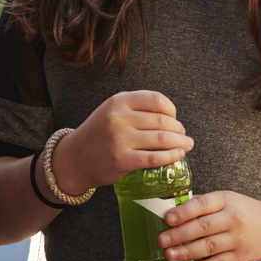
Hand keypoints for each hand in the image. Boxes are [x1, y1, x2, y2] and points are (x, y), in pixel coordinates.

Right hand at [49, 90, 193, 197]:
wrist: (74, 159)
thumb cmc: (98, 135)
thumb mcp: (112, 111)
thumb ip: (136, 109)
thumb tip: (171, 117)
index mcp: (119, 101)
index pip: (156, 100)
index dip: (171, 110)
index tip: (175, 118)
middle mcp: (119, 117)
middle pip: (162, 120)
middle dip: (178, 128)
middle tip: (183, 135)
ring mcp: (120, 139)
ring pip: (161, 138)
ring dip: (180, 142)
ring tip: (186, 144)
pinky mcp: (122, 160)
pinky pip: (154, 157)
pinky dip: (171, 156)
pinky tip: (178, 155)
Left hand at [156, 192, 260, 260]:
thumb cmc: (242, 211)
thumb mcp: (226, 199)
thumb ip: (202, 204)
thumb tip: (171, 210)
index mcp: (226, 200)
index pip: (202, 204)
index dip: (184, 212)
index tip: (168, 218)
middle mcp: (232, 219)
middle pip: (203, 227)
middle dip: (180, 234)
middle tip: (162, 240)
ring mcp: (237, 239)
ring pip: (209, 246)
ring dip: (187, 252)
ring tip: (169, 255)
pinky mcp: (239, 257)